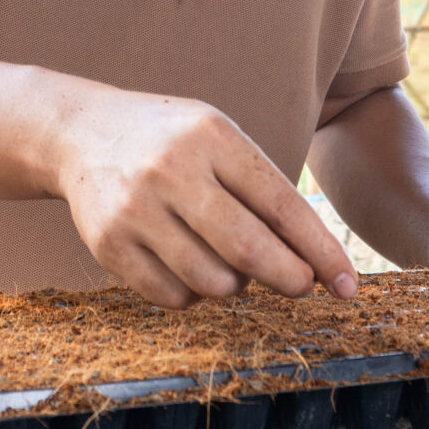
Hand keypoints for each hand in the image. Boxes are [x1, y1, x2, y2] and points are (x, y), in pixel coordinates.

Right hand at [51, 87, 357, 310]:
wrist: (80, 131)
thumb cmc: (170, 140)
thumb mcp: (217, 138)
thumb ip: (262, 189)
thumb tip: (312, 260)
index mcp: (211, 136)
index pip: (281, 203)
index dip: (320, 250)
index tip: (347, 283)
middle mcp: (171, 170)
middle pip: (248, 249)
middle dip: (290, 278)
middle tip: (303, 286)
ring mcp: (135, 209)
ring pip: (212, 282)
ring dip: (234, 284)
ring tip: (228, 262)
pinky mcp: (107, 244)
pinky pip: (172, 296)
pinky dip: (194, 294)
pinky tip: (189, 266)